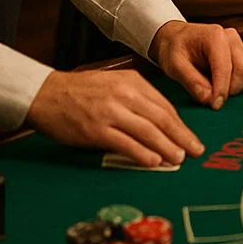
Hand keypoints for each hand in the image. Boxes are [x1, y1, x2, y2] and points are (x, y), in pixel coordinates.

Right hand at [27, 68, 203, 167]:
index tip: (192, 137)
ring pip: (147, 131)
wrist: (45, 94)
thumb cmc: (81, 92)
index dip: (180, 124)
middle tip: (197, 150)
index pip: (164, 106)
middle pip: (162, 118)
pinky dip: (142, 153)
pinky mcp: (96, 129)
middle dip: (182, 136)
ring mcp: (110, 112)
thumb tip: (161, 122)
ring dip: (167, 147)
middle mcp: (125, 95)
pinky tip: (154, 161)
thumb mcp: (114, 84)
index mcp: (132, 82)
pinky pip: (125, 143)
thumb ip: (136, 98)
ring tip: (180, 158)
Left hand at [149, 20, 242, 109]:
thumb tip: (209, 99)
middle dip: (232, 89)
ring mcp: (240, 43)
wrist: (177, 37)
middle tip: (214, 98)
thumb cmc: (174, 49)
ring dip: (241, 86)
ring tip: (221, 90)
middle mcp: (232, 38)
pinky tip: (228, 84)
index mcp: (215, 37)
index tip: (215, 106)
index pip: (225, 68)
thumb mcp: (174, 66)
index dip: (222, 90)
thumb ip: (192, 82)